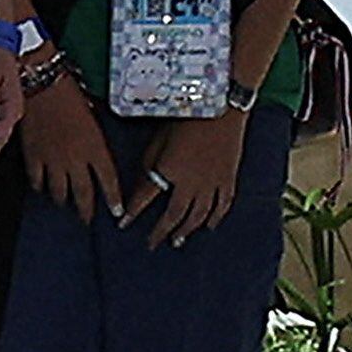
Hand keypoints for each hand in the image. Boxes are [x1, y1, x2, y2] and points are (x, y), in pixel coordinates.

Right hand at [18, 72, 123, 217]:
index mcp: (95, 148)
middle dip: (86, 210)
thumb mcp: (93, 118)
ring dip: (63, 200)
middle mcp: (76, 159)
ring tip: (65, 203)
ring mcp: (53, 161)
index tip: (116, 211)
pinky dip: (40, 187)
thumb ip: (94, 141)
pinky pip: (37, 182)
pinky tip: (43, 188)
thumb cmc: (70, 95)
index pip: (109, 180)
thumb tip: (95, 152)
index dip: (113, 199)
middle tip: (87, 219)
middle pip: (83, 194)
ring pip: (59, 193)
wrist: (42, 85)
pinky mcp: (33, 158)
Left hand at [124, 109, 249, 246]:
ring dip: (186, 230)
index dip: (133, 213)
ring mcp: (212, 185)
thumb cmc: (189, 117)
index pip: (146, 199)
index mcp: (170, 172)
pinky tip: (208, 226)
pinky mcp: (228, 180)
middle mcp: (191, 184)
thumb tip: (145, 182)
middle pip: (174, 215)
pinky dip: (214, 218)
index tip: (123, 224)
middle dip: (161, 231)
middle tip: (152, 243)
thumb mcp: (161, 138)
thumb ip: (150, 162)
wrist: (224, 108)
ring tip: (177, 241)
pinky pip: (222, 206)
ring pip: (198, 216)